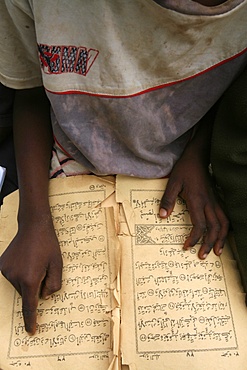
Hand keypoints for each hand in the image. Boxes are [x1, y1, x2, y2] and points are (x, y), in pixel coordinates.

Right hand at [0, 218, 62, 334]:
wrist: (34, 226)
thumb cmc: (48, 245)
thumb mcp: (58, 265)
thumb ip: (53, 285)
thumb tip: (43, 297)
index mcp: (30, 279)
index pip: (29, 306)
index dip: (30, 320)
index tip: (31, 330)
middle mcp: (15, 277)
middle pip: (25, 293)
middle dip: (34, 287)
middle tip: (42, 269)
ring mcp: (6, 271)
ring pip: (18, 285)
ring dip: (26, 280)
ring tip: (34, 261)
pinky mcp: (2, 265)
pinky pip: (12, 276)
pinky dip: (20, 273)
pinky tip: (26, 260)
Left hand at [159, 154, 228, 258]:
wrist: (198, 157)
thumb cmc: (184, 169)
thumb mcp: (172, 182)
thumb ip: (168, 200)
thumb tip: (162, 216)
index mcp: (197, 200)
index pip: (199, 225)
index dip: (194, 238)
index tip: (187, 246)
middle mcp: (209, 203)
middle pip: (214, 228)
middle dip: (209, 244)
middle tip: (203, 256)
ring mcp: (215, 201)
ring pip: (224, 223)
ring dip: (221, 238)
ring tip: (218, 251)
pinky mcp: (217, 199)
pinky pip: (225, 216)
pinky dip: (226, 228)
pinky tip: (223, 235)